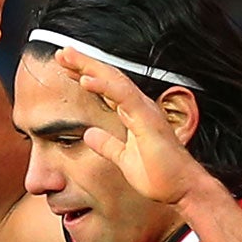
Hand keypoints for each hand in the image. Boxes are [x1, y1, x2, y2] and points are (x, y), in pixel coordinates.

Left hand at [55, 47, 216, 207]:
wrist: (180, 189)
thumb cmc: (158, 175)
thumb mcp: (123, 158)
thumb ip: (107, 145)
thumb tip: (89, 134)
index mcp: (132, 114)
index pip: (105, 89)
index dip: (85, 76)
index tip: (64, 68)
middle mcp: (139, 107)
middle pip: (107, 78)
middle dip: (83, 64)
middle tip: (61, 53)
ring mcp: (144, 111)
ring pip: (113, 80)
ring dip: (89, 67)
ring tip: (67, 56)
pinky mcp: (147, 119)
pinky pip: (123, 96)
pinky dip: (103, 86)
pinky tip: (85, 79)